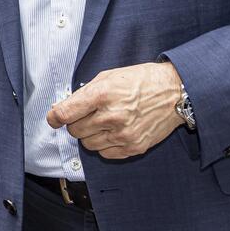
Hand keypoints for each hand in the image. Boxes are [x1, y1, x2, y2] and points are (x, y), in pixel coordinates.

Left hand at [47, 61, 184, 159]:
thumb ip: (84, 94)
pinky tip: (113, 132)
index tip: (53, 119)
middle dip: (76, 123)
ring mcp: (123, 134)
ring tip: (103, 123)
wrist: (175, 92)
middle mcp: (111, 116)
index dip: (54, 117)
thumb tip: (62, 108)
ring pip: (88, 144)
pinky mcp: (134, 146)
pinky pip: (105, 153)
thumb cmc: (141, 81)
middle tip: (87, 115)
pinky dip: (104, 145)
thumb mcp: (108, 77)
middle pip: (75, 131)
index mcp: (102, 95)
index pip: (65, 113)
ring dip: (90, 135)